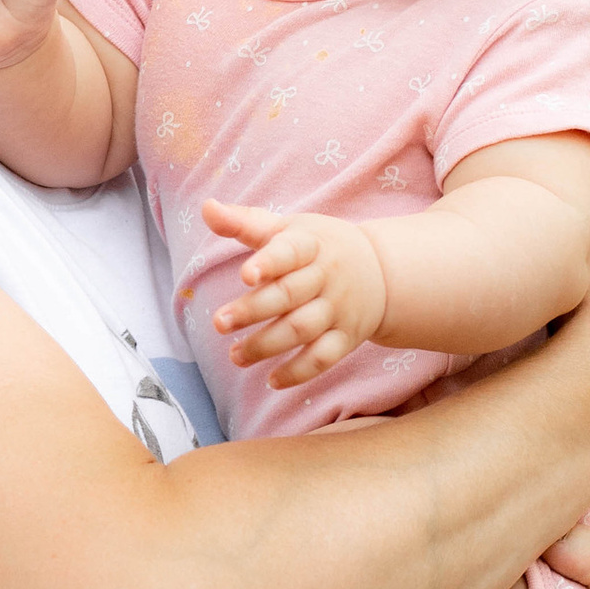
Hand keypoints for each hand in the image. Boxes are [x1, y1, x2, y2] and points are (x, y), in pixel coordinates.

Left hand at [205, 198, 387, 384]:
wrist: (383, 271)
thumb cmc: (319, 246)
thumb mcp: (288, 228)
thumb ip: (245, 223)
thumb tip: (206, 208)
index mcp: (310, 245)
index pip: (289, 252)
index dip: (268, 262)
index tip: (245, 274)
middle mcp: (326, 277)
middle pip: (289, 295)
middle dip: (253, 311)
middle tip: (219, 323)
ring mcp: (338, 309)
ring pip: (302, 329)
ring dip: (267, 345)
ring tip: (235, 356)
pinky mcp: (347, 337)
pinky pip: (324, 358)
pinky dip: (299, 371)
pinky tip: (272, 380)